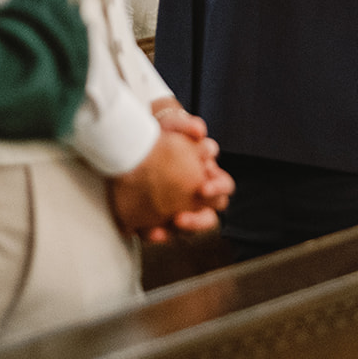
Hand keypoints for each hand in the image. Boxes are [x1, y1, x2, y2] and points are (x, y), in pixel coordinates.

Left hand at [140, 101, 234, 241]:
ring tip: (164, 228)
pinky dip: (155, 234)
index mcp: (208, 176)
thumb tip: (199, 131)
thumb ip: (185, 124)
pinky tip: (148, 231)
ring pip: (187, 231)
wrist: (133, 140)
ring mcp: (177, 209)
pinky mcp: (156, 217)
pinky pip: (160, 233)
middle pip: (209, 217)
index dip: (218, 189)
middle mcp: (196, 197)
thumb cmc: (161, 133)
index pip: (224, 187)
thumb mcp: (172, 124)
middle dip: (198, 221)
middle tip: (181, 217)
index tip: (203, 188)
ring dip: (178, 232)